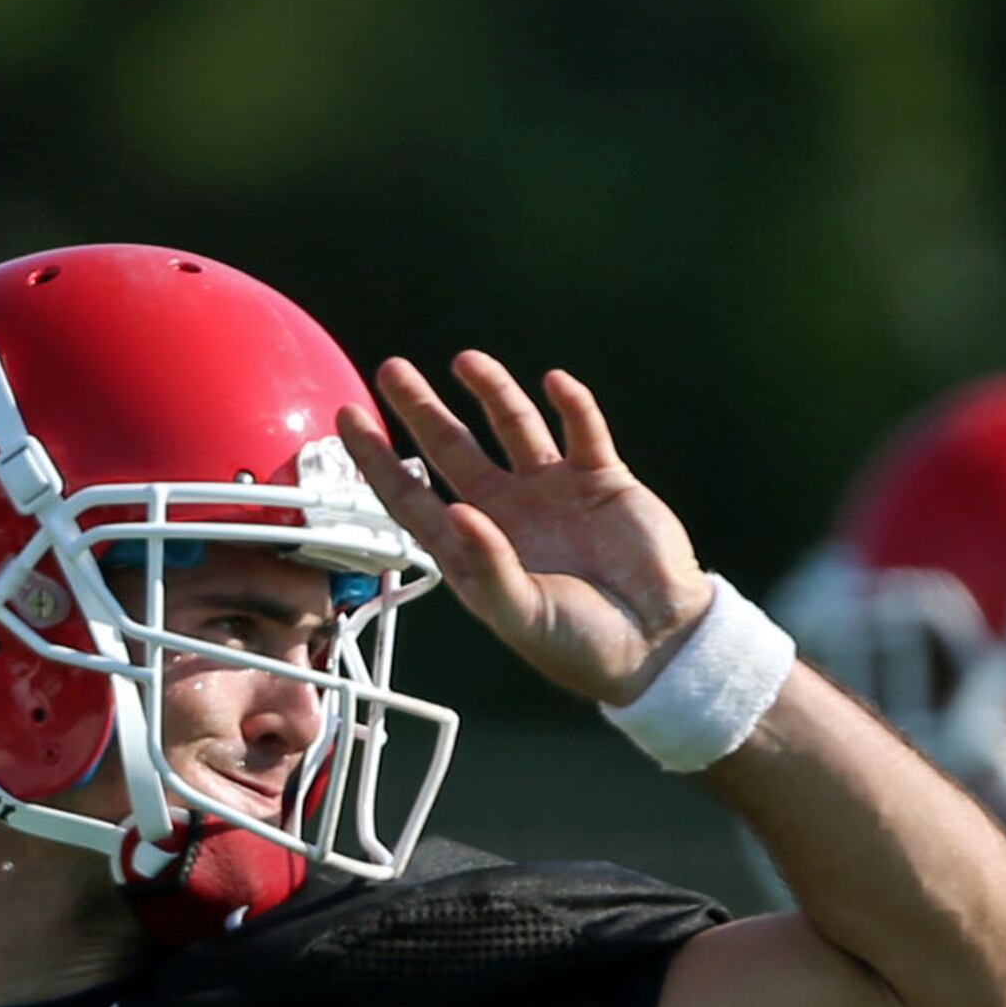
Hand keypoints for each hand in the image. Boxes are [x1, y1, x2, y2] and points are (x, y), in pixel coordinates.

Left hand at [339, 352, 717, 707]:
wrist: (657, 642)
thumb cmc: (582, 645)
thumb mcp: (522, 616)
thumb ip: (487, 566)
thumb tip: (456, 512)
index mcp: (474, 551)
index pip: (411, 497)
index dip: (377, 460)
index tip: (348, 417)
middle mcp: (506, 514)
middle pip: (451, 450)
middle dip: (422, 409)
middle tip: (393, 369)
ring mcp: (553, 493)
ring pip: (513, 427)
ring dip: (491, 392)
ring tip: (466, 361)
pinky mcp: (601, 480)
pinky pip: (582, 431)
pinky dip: (571, 405)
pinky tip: (554, 384)